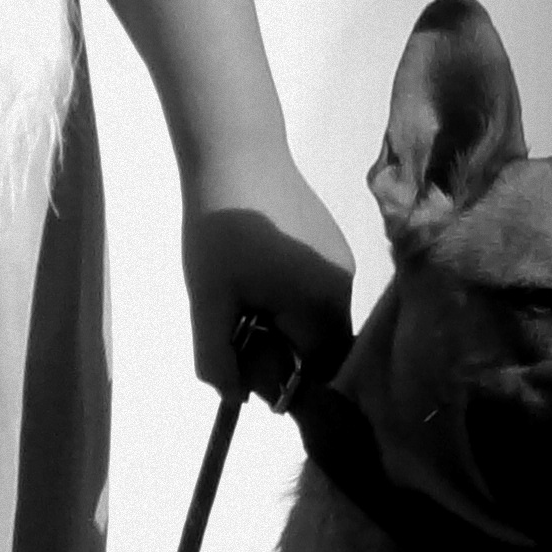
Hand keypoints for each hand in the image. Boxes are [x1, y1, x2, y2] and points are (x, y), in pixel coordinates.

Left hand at [180, 139, 353, 397]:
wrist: (235, 152)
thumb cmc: (219, 229)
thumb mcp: (208, 298)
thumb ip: (218, 356)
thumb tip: (235, 399)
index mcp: (322, 305)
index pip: (317, 371)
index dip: (281, 380)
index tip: (245, 370)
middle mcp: (344, 286)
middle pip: (319, 346)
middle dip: (278, 349)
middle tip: (235, 326)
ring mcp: (341, 261)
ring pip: (315, 317)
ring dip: (280, 321)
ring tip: (239, 293)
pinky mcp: (329, 242)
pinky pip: (314, 289)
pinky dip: (287, 296)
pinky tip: (253, 271)